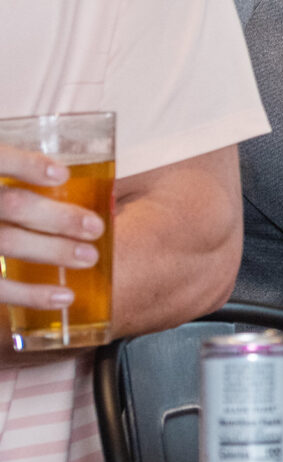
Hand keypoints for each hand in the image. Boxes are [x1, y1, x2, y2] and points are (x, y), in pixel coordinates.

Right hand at [0, 145, 102, 304]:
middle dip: (56, 216)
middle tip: (94, 226)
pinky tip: (61, 296)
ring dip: (51, 250)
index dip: (24, 165)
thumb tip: (63, 178)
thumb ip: (8, 170)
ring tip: (88, 257)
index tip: (62, 174)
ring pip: (5, 242)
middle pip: (10, 205)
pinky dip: (28, 294)